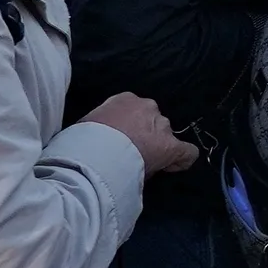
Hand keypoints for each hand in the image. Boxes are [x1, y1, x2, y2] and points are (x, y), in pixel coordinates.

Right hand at [80, 93, 195, 176]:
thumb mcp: (87, 124)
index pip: (135, 111)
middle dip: (144, 136)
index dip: (132, 127)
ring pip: (164, 136)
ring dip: (156, 147)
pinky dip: (180, 161)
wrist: (92, 154)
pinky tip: (173, 167)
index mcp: (125, 100)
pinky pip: (185, 153)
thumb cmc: (82, 141)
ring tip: (141, 164)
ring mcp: (160, 126)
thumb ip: (102, 125)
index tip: (123, 140)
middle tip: (129, 154)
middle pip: (151, 122)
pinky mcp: (170, 147)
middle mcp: (147, 107)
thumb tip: (103, 137)